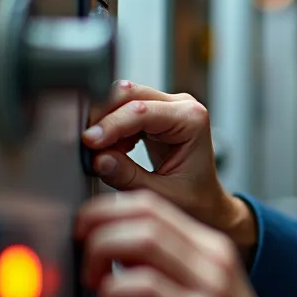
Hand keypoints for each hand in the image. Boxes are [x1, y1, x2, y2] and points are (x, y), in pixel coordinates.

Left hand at [75, 189, 296, 296]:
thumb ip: (166, 277)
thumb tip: (118, 263)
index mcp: (212, 252)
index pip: (151, 204)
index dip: (106, 211)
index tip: (84, 233)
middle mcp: (213, 261)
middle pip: (143, 211)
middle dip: (96, 224)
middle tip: (81, 252)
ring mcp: (210, 287)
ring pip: (143, 238)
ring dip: (103, 252)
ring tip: (94, 281)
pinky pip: (145, 285)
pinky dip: (114, 291)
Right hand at [82, 81, 254, 247]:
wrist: (206, 202)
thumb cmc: (195, 199)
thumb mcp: (163, 195)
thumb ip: (129, 177)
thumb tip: (99, 159)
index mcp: (192, 120)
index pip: (142, 111)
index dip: (111, 125)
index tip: (90, 141)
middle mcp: (182, 106)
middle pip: (129, 94)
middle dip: (104, 118)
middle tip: (90, 147)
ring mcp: (168, 106)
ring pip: (122, 98)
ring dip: (106, 122)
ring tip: (104, 152)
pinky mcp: (155, 113)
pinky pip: (123, 109)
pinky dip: (112, 127)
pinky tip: (115, 150)